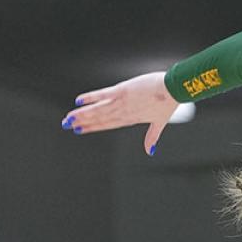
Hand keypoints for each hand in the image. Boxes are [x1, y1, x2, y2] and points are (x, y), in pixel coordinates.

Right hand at [62, 70, 178, 154]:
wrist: (174, 88)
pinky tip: (79, 101)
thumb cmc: (168, 102)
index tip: (79, 130)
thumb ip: (152, 137)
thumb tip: (150, 152)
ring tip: (69, 118)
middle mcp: (124, 112)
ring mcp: (122, 102)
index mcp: (131, 119)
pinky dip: (91, 98)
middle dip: (82, 122)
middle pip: (100, 118)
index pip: (108, 125)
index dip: (93, 128)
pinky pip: (102, 95)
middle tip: (67, 125)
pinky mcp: (122, 91)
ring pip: (98, 110)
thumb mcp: (160, 122)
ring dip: (82, 114)